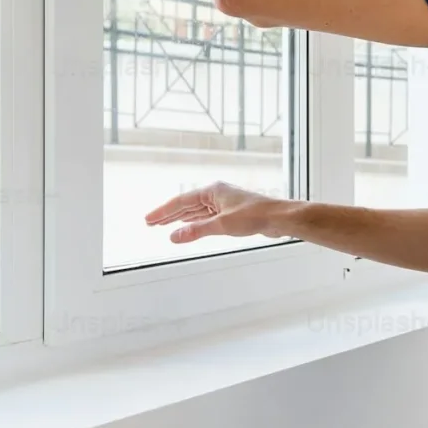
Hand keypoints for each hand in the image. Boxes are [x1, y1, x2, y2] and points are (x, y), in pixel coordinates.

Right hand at [145, 182, 288, 244]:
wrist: (279, 217)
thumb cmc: (254, 216)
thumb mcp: (222, 225)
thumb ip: (196, 231)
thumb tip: (173, 236)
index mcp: (212, 191)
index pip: (181, 201)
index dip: (163, 212)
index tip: (148, 220)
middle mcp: (216, 194)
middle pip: (187, 205)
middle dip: (169, 215)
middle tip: (150, 223)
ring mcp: (224, 203)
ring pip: (196, 211)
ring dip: (180, 219)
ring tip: (164, 226)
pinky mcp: (231, 213)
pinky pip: (206, 217)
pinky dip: (195, 222)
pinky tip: (188, 226)